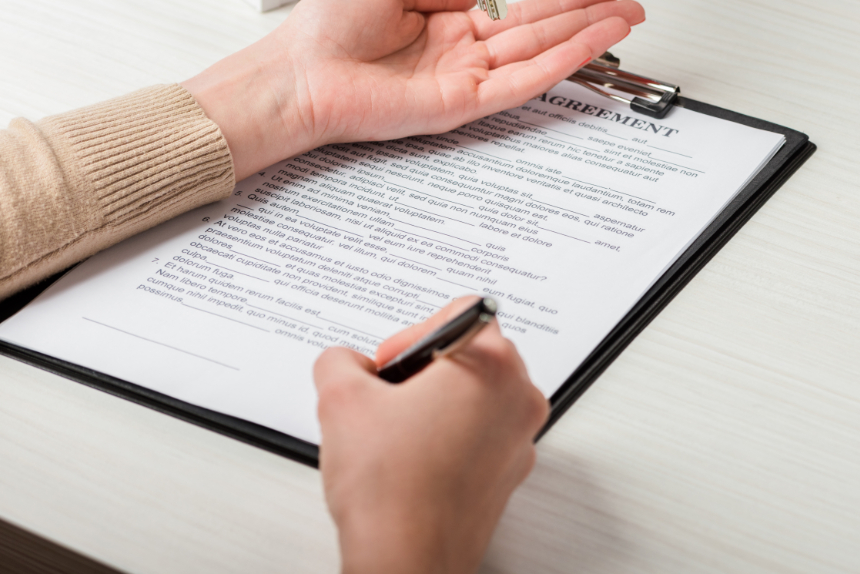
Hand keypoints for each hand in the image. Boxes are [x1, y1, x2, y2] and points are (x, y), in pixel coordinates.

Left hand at [182, 0, 644, 179]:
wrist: (295, 77)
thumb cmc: (323, 38)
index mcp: (446, 28)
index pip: (518, 12)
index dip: (561, 1)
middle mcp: (462, 55)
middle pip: (540, 32)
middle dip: (589, 19)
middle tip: (632, 8)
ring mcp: (467, 81)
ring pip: (540, 54)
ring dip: (587, 38)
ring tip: (626, 21)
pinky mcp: (464, 104)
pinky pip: (521, 81)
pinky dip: (559, 61)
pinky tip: (588, 45)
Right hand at [315, 298, 548, 573]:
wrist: (407, 560)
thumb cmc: (392, 490)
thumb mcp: (340, 400)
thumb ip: (340, 360)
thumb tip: (344, 362)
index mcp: (492, 365)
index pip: (461, 311)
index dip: (414, 332)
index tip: (393, 362)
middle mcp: (518, 396)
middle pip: (474, 352)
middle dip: (427, 368)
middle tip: (390, 396)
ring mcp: (520, 436)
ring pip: (479, 394)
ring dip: (438, 402)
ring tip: (398, 431)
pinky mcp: (510, 470)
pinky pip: (483, 433)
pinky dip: (452, 436)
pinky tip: (414, 458)